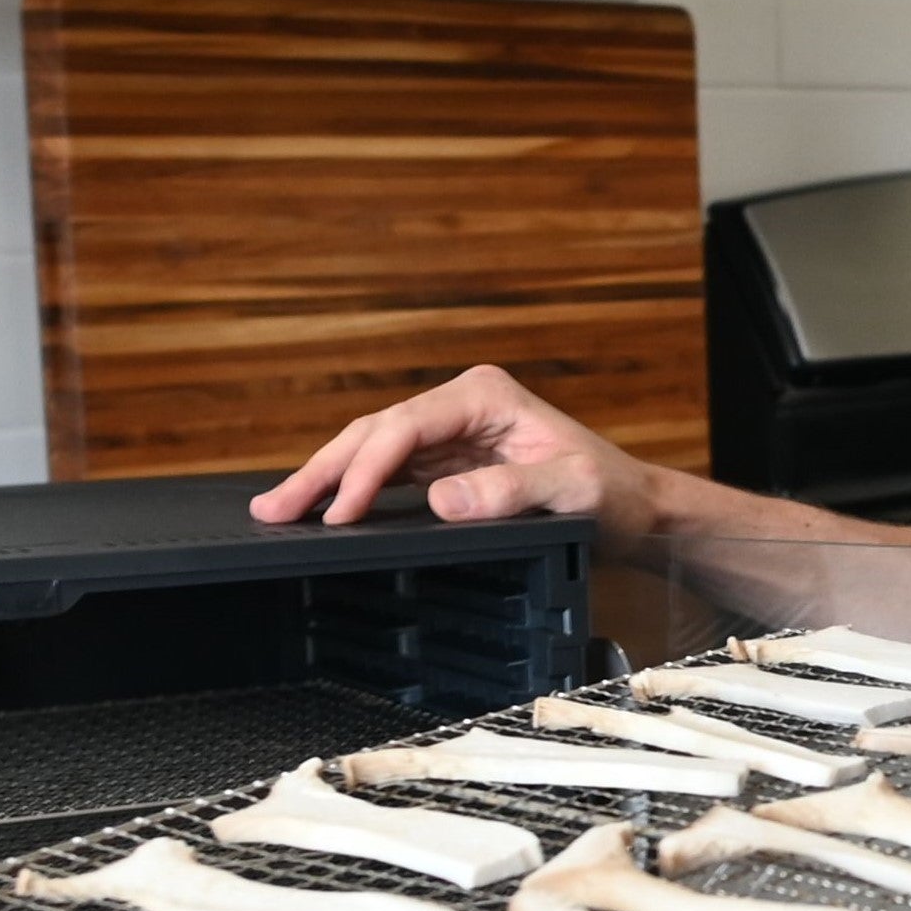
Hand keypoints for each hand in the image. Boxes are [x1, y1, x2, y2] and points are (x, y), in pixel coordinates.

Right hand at [249, 365, 655, 528]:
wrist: (636, 511)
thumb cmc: (612, 496)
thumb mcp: (573, 492)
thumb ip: (511, 491)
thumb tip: (442, 499)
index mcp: (485, 396)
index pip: (404, 428)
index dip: (366, 471)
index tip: (340, 514)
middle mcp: (462, 405)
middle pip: (374, 433)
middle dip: (323, 471)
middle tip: (274, 509)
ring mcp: (452, 432)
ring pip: (373, 450)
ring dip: (326, 480)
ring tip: (276, 511)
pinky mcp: (449, 462)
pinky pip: (389, 473)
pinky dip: (354, 491)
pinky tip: (322, 511)